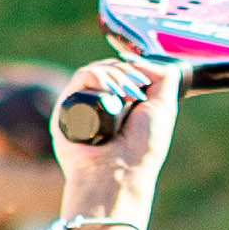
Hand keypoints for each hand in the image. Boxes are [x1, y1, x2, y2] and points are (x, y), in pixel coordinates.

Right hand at [52, 57, 179, 198]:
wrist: (121, 172)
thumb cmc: (143, 148)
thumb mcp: (163, 106)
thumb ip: (162, 76)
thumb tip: (134, 57)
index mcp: (120, 103)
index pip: (121, 70)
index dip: (132, 69)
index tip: (143, 83)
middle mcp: (99, 103)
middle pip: (108, 68)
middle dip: (126, 73)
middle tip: (136, 93)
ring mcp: (81, 105)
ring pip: (95, 70)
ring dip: (115, 76)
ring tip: (126, 96)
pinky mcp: (65, 108)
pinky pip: (80, 77)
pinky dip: (98, 77)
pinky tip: (110, 91)